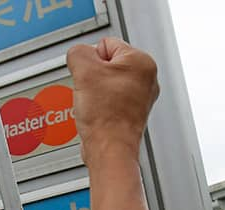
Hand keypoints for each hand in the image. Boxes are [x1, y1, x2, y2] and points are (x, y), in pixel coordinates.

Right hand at [66, 37, 158, 163]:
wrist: (109, 150)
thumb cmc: (106, 117)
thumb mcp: (83, 71)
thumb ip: (78, 52)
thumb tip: (79, 55)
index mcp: (142, 62)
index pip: (106, 45)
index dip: (90, 60)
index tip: (90, 77)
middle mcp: (147, 79)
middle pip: (107, 64)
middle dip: (94, 76)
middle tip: (92, 92)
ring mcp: (141, 98)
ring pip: (106, 83)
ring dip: (95, 92)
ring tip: (96, 105)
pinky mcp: (132, 113)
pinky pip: (109, 100)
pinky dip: (101, 105)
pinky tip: (98, 114)